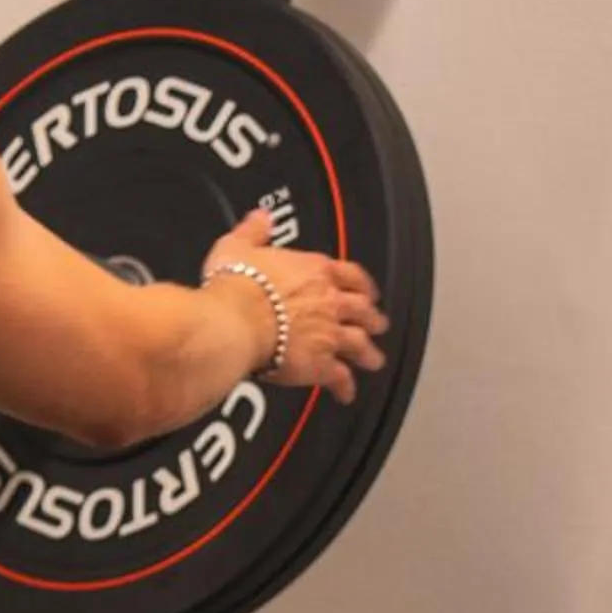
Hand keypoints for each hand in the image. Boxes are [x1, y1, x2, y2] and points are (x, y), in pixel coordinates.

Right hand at [204, 210, 388, 404]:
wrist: (234, 321)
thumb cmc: (235, 287)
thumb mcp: (238, 247)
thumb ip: (253, 232)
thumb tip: (260, 219)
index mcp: (313, 270)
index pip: (350, 274)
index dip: (362, 283)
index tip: (366, 289)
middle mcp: (328, 301)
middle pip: (362, 310)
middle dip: (373, 318)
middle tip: (377, 324)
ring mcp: (329, 333)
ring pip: (360, 343)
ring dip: (369, 353)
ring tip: (374, 360)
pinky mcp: (321, 363)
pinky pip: (340, 377)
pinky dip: (345, 386)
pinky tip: (346, 393)